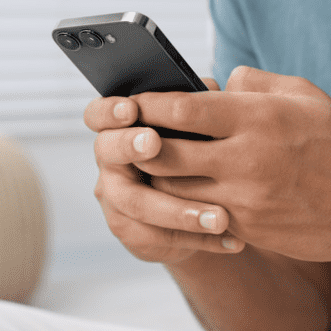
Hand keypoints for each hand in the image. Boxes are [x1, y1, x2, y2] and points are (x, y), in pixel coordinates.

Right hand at [84, 79, 244, 263]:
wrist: (205, 203)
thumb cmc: (198, 151)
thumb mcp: (198, 126)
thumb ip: (196, 106)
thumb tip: (212, 90)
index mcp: (121, 129)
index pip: (98, 115)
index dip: (108, 111)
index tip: (131, 108)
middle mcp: (112, 163)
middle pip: (108, 151)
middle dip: (130, 146)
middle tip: (155, 143)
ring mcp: (117, 200)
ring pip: (138, 204)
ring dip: (179, 209)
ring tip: (220, 217)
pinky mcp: (134, 234)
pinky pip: (160, 238)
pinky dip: (200, 239)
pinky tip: (233, 240)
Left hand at [131, 66, 330, 262]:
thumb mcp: (304, 94)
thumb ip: (254, 82)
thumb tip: (216, 83)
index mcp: (258, 118)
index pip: (182, 109)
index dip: (147, 105)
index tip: (130, 102)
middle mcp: (246, 160)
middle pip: (164, 154)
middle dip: (139, 144)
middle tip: (127, 136)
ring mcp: (245, 200)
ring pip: (173, 191)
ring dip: (156, 176)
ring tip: (149, 163)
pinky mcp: (247, 229)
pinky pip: (199, 216)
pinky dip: (183, 203)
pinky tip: (181, 191)